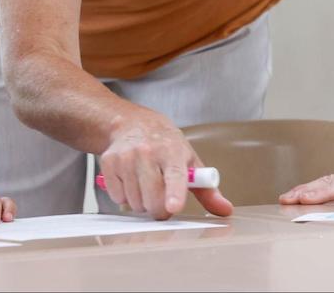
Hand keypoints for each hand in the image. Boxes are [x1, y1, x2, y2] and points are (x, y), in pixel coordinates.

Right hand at [98, 111, 232, 219]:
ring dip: (142, 203)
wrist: (131, 123)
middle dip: (159, 209)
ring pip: (135, 201)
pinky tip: (131, 182)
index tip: (173, 206)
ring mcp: (126, 157)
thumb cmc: (164, 144)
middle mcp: (147, 152)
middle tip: (163, 202)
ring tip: (146, 187)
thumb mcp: (189, 160)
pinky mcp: (109, 162)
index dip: (174, 193)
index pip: (174, 175)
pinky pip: (118, 196)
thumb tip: (225, 209)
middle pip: (152, 197)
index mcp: (172, 151)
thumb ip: (207, 188)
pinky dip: (125, 196)